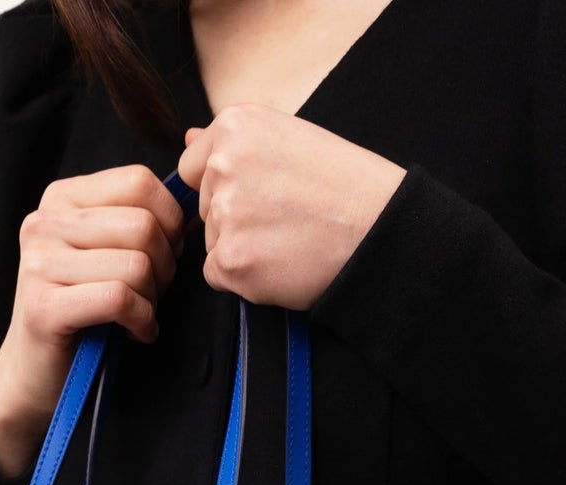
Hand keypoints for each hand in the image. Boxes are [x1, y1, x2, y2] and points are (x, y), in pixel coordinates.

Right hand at [0, 166, 185, 477]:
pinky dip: (141, 321)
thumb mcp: (106, 253)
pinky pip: (119, 299)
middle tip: (153, 294)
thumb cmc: (83, 313)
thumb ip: (137, 221)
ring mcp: (38, 265)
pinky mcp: (43, 308)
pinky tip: (136, 333)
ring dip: (152, 299)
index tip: (165, 256)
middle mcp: (44, 223)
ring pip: (136, 264)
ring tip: (140, 316)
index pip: (138, 181)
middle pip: (143, 225)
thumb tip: (195, 207)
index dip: (169, 221)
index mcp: (61, 199)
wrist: (35, 374)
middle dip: (165, 266)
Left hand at [178, 106, 404, 309]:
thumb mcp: (289, 139)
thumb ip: (233, 145)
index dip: (226, 186)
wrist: (377, 229)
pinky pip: (218, 275)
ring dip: (241, 248)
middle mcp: (222, 164)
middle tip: (286, 216)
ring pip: (212, 242)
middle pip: (204, 208)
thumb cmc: (343, 184)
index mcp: (235, 125)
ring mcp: (225, 215)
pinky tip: (281, 262)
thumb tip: (187, 139)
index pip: (193, 167)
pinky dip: (245, 278)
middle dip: (234, 218)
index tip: (263, 192)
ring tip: (289, 237)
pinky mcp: (231, 260)